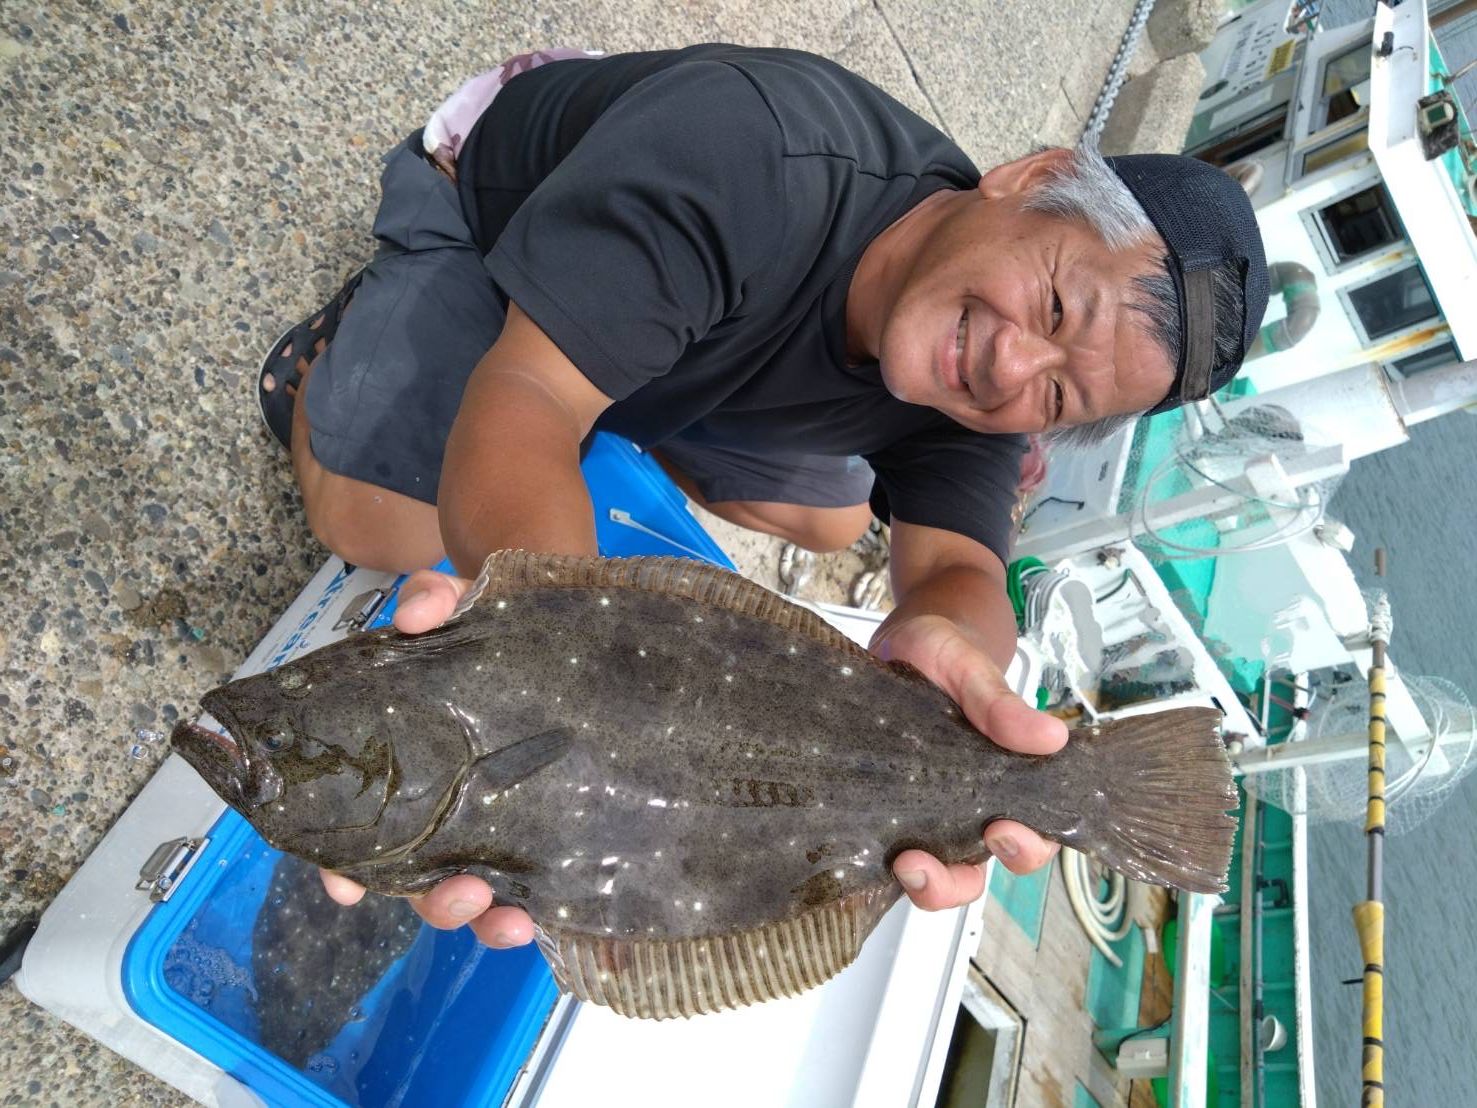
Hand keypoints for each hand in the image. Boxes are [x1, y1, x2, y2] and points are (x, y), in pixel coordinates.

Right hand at [319, 568, 535, 948]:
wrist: (542, 633)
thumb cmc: (478, 628)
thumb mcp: (450, 606)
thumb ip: (429, 601)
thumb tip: (417, 615)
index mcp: (395, 770)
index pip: (352, 833)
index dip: (342, 868)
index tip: (348, 887)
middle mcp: (431, 811)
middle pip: (414, 879)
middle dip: (433, 900)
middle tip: (461, 892)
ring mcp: (482, 826)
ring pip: (467, 893)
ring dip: (482, 918)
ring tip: (510, 918)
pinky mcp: (532, 829)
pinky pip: (523, 882)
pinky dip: (528, 909)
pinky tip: (544, 914)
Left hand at [872, 614, 1066, 910]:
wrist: (901, 638)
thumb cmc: (946, 650)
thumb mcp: (970, 667)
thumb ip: (1000, 703)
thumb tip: (1052, 737)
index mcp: (1005, 779)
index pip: (1032, 834)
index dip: (1025, 847)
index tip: (1003, 831)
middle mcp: (969, 806)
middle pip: (976, 871)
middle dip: (957, 882)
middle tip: (929, 864)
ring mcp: (924, 812)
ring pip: (932, 873)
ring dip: (921, 883)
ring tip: (901, 862)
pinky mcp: (883, 807)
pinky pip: (886, 852)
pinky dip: (879, 862)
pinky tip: (864, 850)